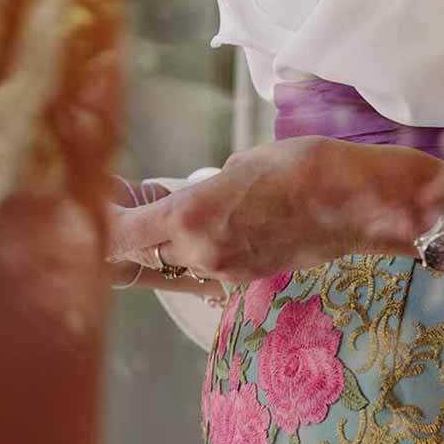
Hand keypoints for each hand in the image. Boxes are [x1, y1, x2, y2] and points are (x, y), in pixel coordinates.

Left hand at [105, 137, 422, 288]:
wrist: (359, 204)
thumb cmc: (303, 168)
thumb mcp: (239, 165)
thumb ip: (200, 193)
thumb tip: (186, 205)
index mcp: (190, 219)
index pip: (117, 236)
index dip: (94, 224)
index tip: (84, 202)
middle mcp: (199, 255)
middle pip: (134, 259)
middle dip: (113, 239)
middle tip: (105, 209)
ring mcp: (224, 272)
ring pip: (166, 266)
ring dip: (149, 247)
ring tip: (144, 212)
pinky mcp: (247, 278)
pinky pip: (199, 269)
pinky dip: (184, 252)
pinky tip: (187, 226)